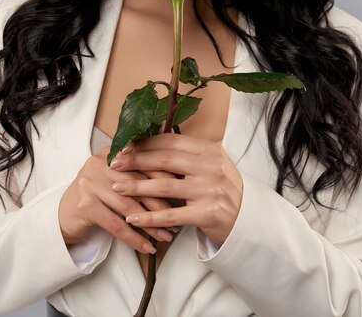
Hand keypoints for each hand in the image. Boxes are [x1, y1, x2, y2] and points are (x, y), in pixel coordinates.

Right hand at [58, 145, 179, 253]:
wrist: (64, 214)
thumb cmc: (98, 193)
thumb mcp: (116, 176)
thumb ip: (138, 169)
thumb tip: (175, 168)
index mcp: (111, 152)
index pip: (143, 160)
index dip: (164, 174)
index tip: (183, 188)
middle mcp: (99, 163)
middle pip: (137, 183)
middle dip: (161, 202)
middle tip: (178, 216)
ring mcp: (90, 183)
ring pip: (129, 206)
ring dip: (151, 224)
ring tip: (167, 235)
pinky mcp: (85, 205)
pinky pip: (116, 224)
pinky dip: (134, 238)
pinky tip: (148, 247)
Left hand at [111, 133, 243, 246]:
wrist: (247, 219)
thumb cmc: (222, 189)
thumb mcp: (211, 164)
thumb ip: (187, 154)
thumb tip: (152, 141)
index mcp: (210, 150)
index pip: (171, 142)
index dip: (145, 143)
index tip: (125, 146)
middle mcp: (211, 167)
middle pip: (164, 160)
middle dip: (136, 160)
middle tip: (114, 163)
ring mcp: (209, 190)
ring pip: (165, 186)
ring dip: (137, 186)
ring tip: (116, 187)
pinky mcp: (207, 214)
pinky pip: (171, 216)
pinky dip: (149, 217)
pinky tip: (132, 218)